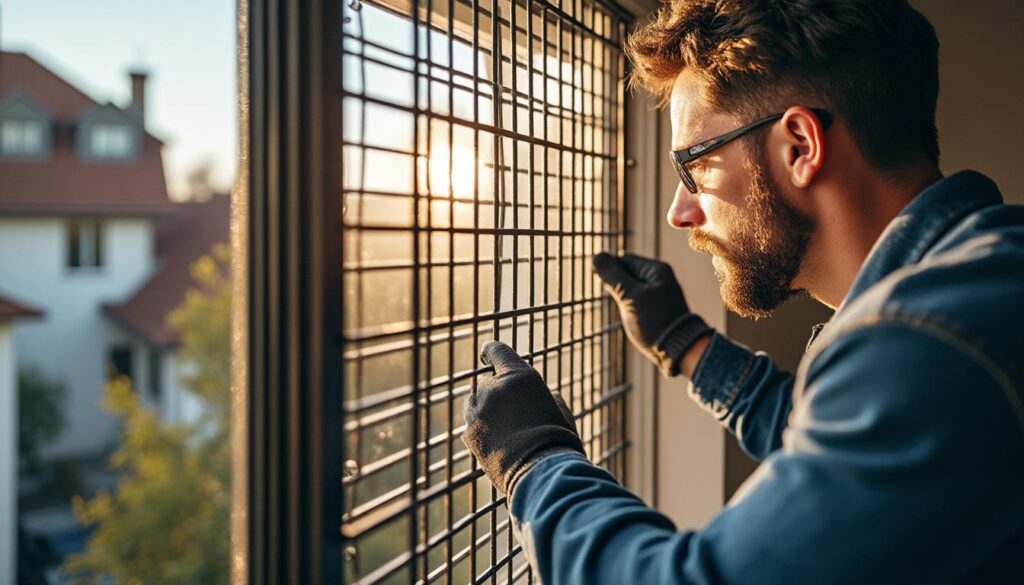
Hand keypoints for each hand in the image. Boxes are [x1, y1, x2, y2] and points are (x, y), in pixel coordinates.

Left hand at [462, 340, 584, 496]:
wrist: (543, 475)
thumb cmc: (559, 442)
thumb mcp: (561, 412)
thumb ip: (549, 398)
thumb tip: (550, 396)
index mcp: (519, 376)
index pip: (496, 350)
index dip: (491, 351)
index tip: (486, 355)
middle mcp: (494, 388)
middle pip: (487, 381)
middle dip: (496, 391)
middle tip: (511, 410)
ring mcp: (478, 412)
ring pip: (474, 402)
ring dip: (484, 408)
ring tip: (503, 427)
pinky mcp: (469, 434)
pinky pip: (471, 425)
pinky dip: (480, 430)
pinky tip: (498, 444)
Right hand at [592, 252, 711, 376]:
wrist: (679, 350)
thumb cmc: (654, 322)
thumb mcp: (630, 296)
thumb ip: (613, 275)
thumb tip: (596, 256)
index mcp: (656, 269)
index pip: (623, 260)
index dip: (611, 273)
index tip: (610, 291)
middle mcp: (660, 277)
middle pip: (627, 273)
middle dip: (618, 287)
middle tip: (624, 305)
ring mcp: (660, 292)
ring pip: (631, 288)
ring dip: (624, 299)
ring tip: (633, 314)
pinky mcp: (658, 306)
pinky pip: (638, 299)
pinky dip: (632, 307)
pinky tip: (636, 319)